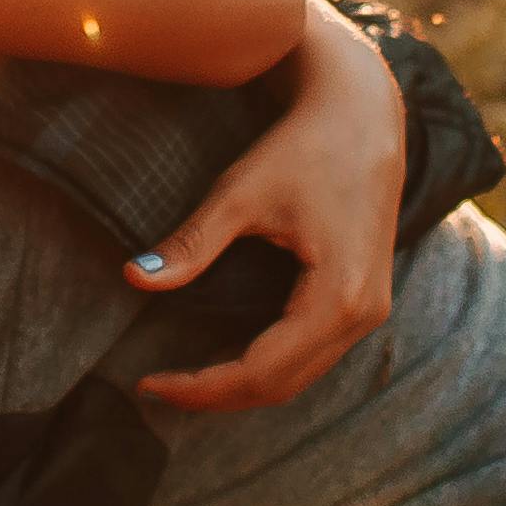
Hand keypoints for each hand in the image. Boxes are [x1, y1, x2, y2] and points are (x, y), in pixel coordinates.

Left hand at [123, 0, 401, 412]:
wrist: (362, 111)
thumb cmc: (304, 145)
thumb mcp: (241, 192)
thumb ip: (192, 243)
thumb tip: (135, 278)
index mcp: (338, 297)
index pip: (262, 371)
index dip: (202, 385)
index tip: (149, 381)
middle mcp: (363, 315)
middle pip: (282, 386)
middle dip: (217, 394)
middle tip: (156, 386)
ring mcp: (370, 310)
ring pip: (301, 377)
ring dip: (242, 386)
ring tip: (184, 379)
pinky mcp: (365, 299)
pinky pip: (313, 354)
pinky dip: (269, 364)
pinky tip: (225, 355)